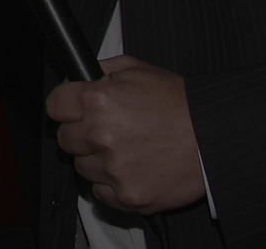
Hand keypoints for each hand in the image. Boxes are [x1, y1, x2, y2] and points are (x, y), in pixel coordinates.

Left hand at [46, 55, 204, 215]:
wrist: (211, 137)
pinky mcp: (126, 197)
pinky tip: (130, 166)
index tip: (72, 107)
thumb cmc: (177, 102)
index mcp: (99, 101)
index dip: (65, 104)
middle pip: (64, 138)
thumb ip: (101, 70)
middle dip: (80, 131)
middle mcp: (101, 136)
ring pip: (81, 167)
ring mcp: (113, 170)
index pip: (54, 106)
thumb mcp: (137, 69)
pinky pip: (99, 192)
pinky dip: (110, 182)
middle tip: (104, 127)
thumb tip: (77, 79)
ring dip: (95, 158)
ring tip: (124, 146)